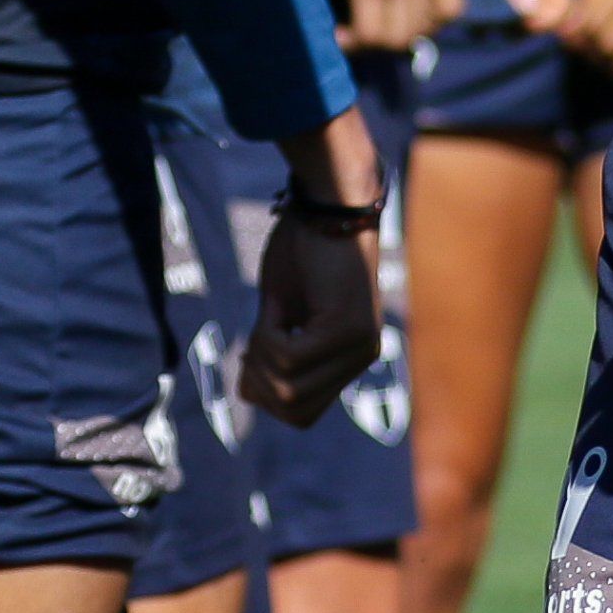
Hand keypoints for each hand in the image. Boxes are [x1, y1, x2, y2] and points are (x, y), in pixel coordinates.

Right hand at [240, 111, 387, 424]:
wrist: (329, 198)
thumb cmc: (303, 245)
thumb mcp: (281, 310)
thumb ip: (275, 354)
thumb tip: (250, 394)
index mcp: (350, 356)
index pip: (302, 413)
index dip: (266, 395)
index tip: (251, 354)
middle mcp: (363, 356)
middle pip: (295, 410)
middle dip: (259, 382)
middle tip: (253, 338)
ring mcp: (360, 345)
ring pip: (291, 390)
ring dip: (261, 358)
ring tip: (266, 318)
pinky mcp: (348, 328)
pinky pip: (291, 358)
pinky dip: (267, 338)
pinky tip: (275, 308)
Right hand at [303, 0, 466, 52]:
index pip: (452, 8)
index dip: (427, 25)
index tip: (396, 23)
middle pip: (423, 29)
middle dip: (391, 38)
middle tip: (362, 32)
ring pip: (397, 38)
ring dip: (369, 43)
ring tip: (346, 34)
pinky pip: (369, 33)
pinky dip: (351, 41)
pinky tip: (335, 33)